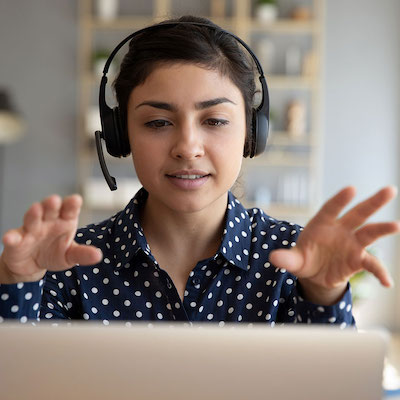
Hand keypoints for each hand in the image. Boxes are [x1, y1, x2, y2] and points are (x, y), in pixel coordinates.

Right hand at [0, 194, 101, 283]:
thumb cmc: (55, 253)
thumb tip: (98, 255)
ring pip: (32, 219)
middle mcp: (48, 221)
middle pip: (50, 209)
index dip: (72, 204)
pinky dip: (11, 237)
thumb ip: (83, 254)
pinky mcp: (16, 241)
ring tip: (36, 209)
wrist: (33, 266)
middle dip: (52, 204)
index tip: (76, 200)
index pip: (70, 210)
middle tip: (55, 200)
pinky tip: (10, 238)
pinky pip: (14, 238)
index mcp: (65, 221)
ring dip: (33, 214)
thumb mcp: (71, 256)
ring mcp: (31, 230)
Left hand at [269, 186, 399, 304]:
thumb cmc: (304, 259)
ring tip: (396, 225)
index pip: (331, 209)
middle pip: (357, 214)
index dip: (340, 200)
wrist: (314, 274)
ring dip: (382, 229)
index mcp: (321, 224)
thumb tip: (274, 258)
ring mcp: (351, 244)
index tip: (351, 189)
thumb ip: (286, 258)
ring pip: (369, 233)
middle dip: (372, 202)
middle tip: (390, 190)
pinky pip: (371, 264)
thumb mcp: (293, 260)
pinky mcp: (358, 259)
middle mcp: (340, 230)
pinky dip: (380, 272)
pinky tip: (387, 283)